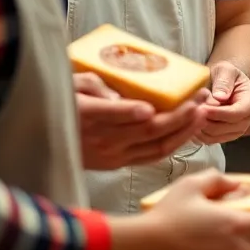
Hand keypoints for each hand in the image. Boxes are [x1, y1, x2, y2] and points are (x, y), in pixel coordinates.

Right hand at [74, 73, 207, 169]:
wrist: (47, 139)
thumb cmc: (64, 102)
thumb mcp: (73, 84)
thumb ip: (95, 86)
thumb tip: (118, 97)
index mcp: (88, 115)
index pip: (113, 115)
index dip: (133, 112)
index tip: (151, 107)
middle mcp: (103, 139)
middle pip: (149, 130)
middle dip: (180, 115)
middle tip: (200, 99)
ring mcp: (113, 156)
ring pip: (157, 147)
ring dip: (184, 131)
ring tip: (203, 114)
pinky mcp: (118, 164)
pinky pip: (152, 157)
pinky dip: (174, 145)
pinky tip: (189, 132)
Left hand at [199, 62, 249, 144]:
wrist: (223, 84)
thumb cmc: (225, 75)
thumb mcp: (225, 70)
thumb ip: (223, 81)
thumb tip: (220, 97)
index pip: (237, 113)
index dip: (218, 113)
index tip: (202, 108)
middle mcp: (246, 120)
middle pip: (225, 127)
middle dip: (206, 119)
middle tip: (191, 107)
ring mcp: (235, 131)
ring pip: (214, 136)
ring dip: (199, 125)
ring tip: (192, 110)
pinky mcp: (223, 137)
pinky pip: (208, 140)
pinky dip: (197, 132)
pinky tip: (192, 119)